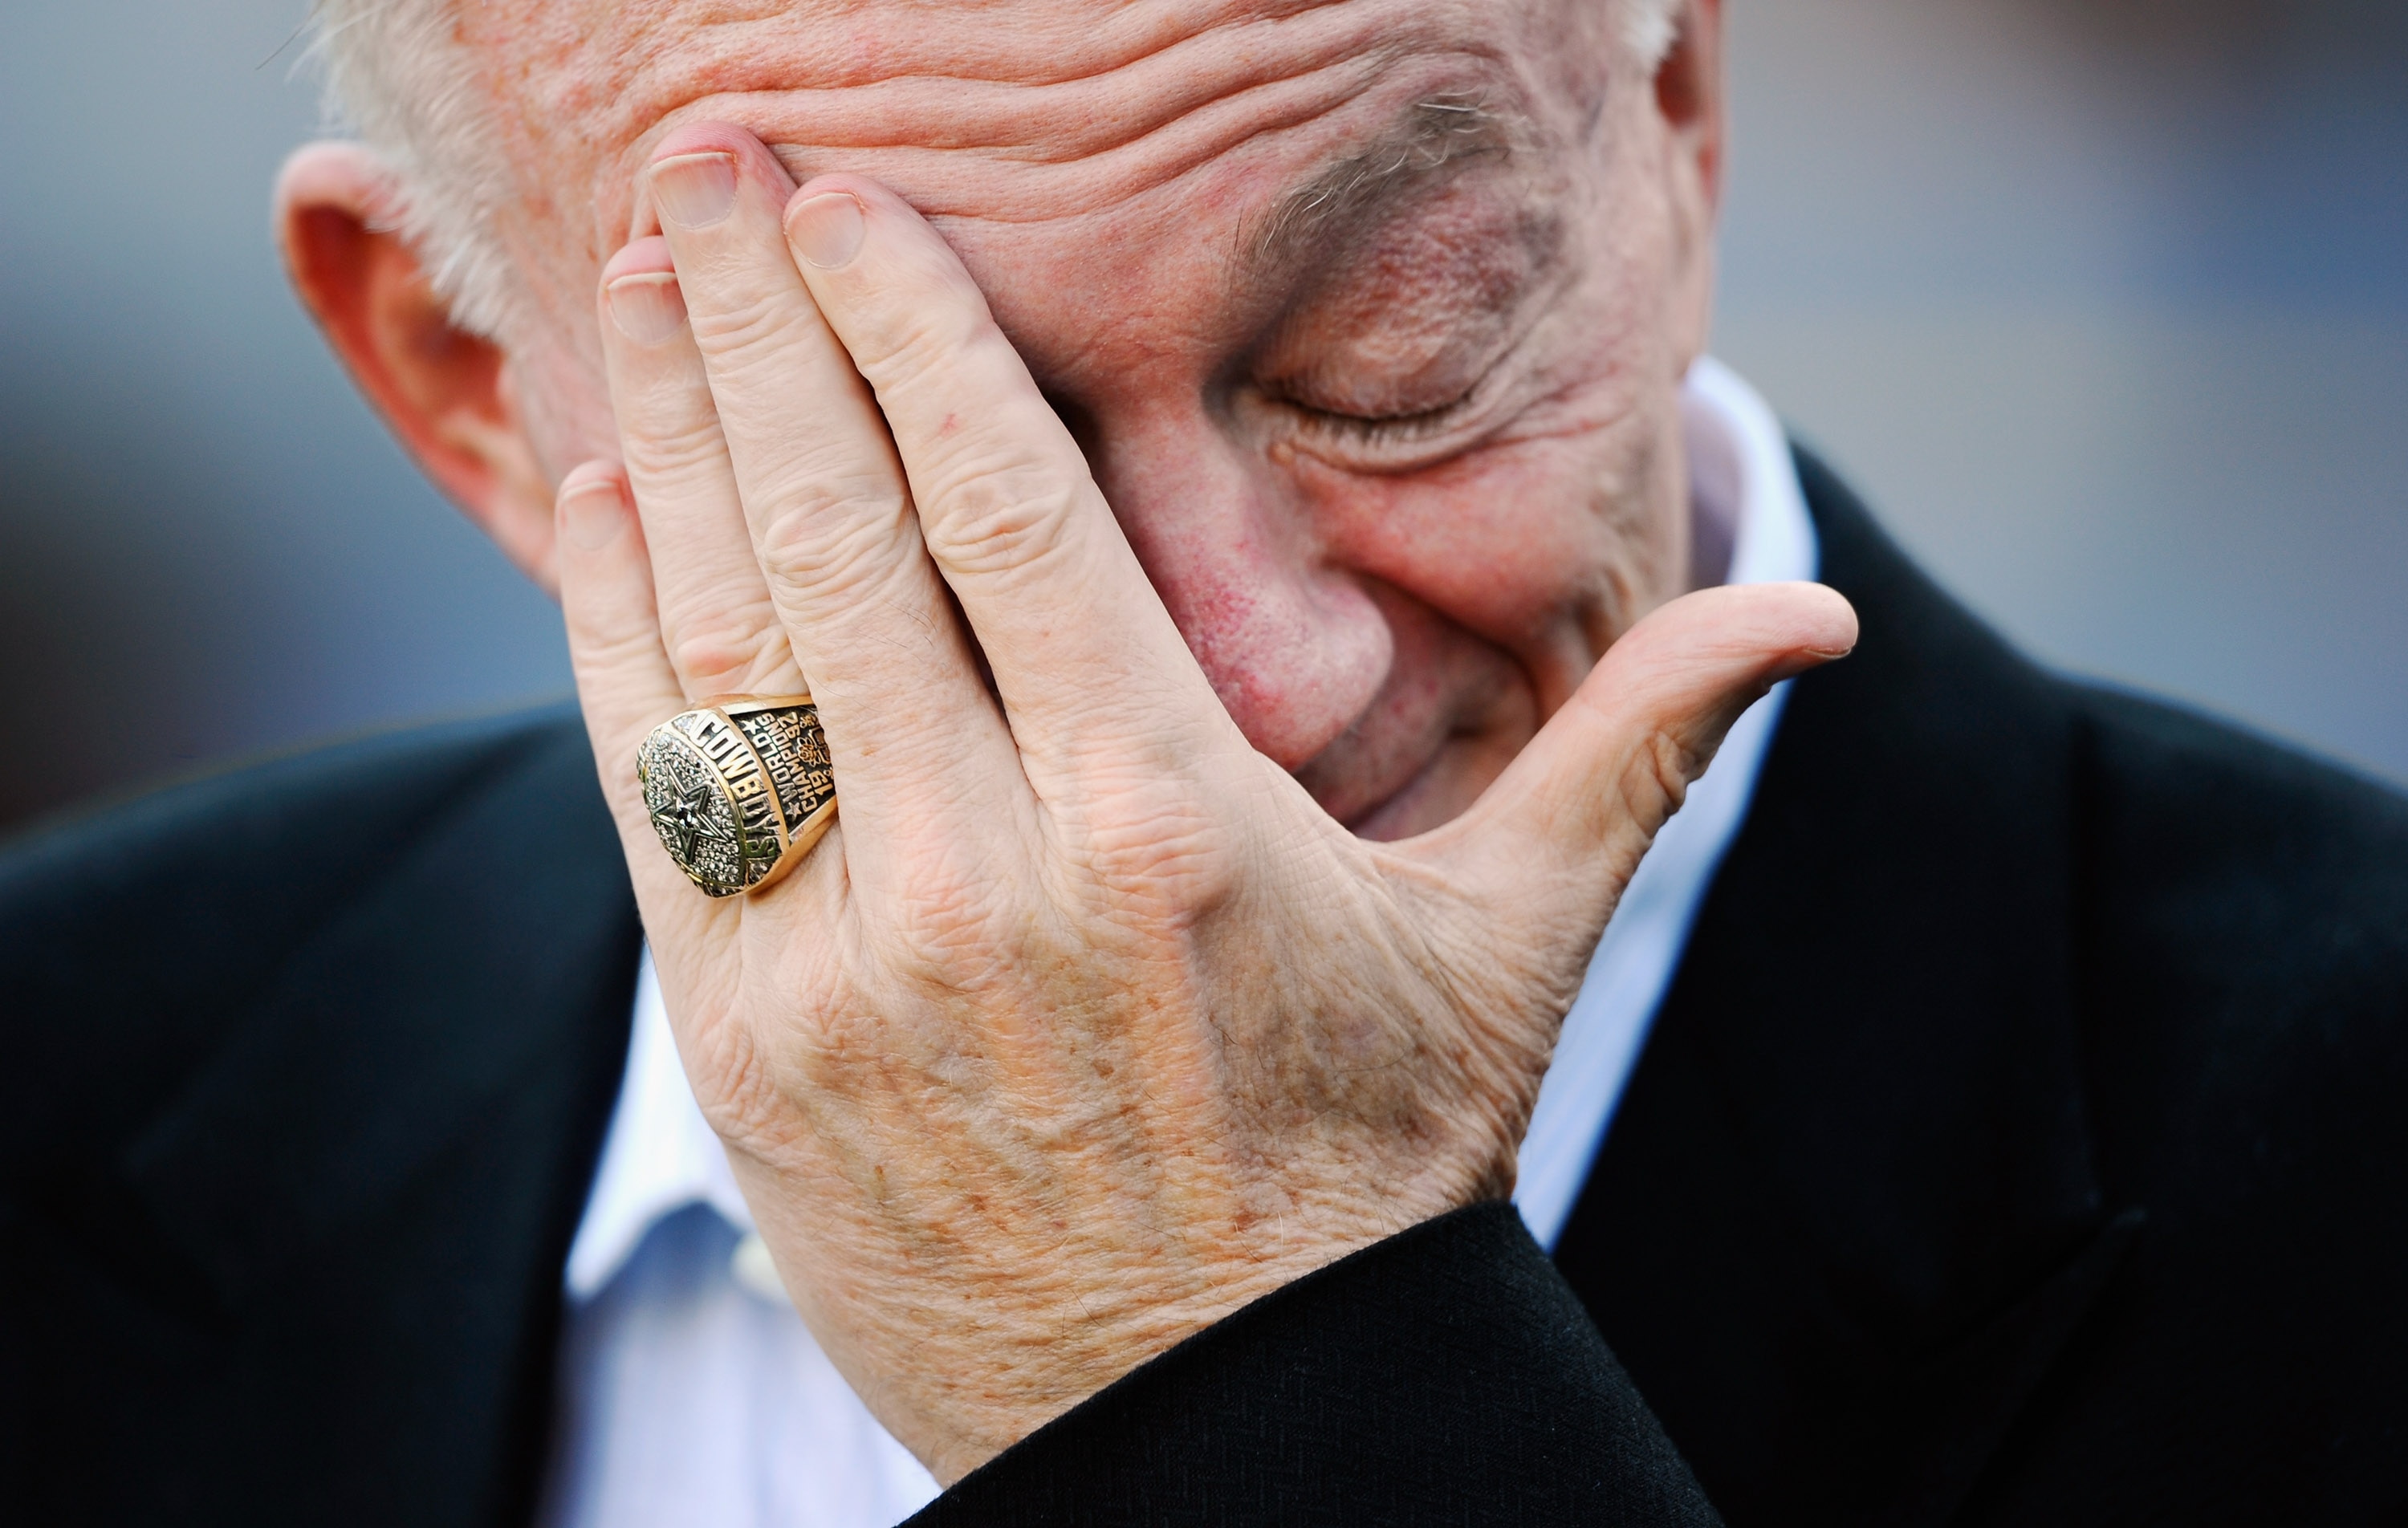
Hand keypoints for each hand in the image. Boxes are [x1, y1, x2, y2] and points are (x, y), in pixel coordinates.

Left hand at [554, 122, 1853, 1483]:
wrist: (1212, 1421)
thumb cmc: (1370, 1171)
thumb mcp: (1511, 953)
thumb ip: (1634, 752)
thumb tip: (1818, 618)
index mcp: (1168, 820)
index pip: (1008, 504)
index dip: (913, 328)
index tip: (851, 200)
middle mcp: (985, 872)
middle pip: (843, 529)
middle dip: (767, 325)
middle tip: (714, 159)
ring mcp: (842, 960)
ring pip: (725, 638)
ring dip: (677, 436)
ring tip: (648, 281)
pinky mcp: (743, 1044)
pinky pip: (650, 789)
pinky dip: (614, 628)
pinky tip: (603, 496)